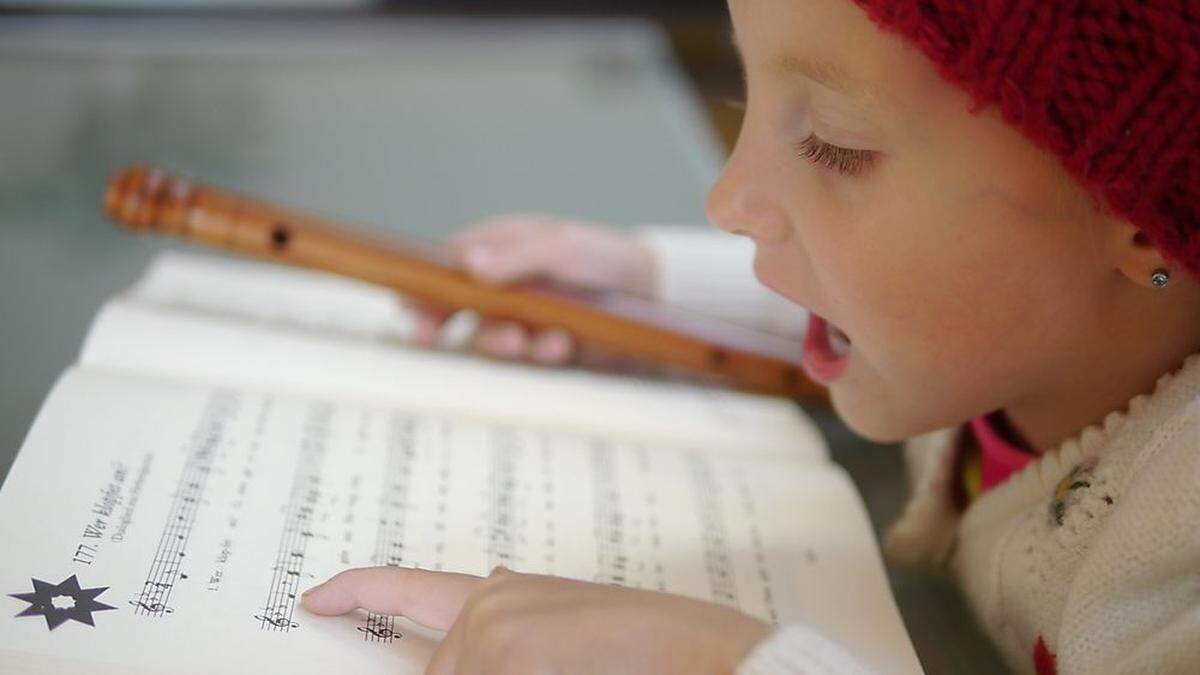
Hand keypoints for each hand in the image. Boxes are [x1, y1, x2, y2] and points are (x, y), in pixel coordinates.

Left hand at [301, 565, 771, 674]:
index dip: (359, 592)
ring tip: (578, 669)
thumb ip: (515, 628)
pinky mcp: (502, 647)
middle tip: (555, 670)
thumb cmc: (656, 657)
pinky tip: (561, 670)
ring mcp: (493, 627)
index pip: (413, 589)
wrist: (718, 659)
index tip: (316, 598)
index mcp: (507, 600)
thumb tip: (482, 606)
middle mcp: (491, 606)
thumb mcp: (569, 634)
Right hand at [413, 214, 657, 364]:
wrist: (657, 291)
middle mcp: (505, 288)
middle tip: (432, 335)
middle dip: (441, 324)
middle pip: (454, 309)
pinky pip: (526, 358)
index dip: (423, 286)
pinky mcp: (546, 347)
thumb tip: (468, 266)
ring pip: (487, 338)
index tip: (408, 305)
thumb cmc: (605, 257)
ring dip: (497, 342)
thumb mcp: (560, 246)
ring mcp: (524, 319)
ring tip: (522, 340)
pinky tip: (560, 344)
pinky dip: (539, 353)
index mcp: (501, 250)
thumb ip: (516, 256)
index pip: (448, 267)